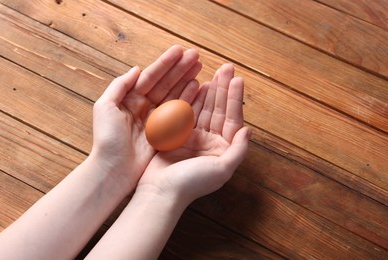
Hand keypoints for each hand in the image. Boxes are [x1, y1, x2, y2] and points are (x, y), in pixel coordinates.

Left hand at [90, 45, 201, 190]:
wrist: (113, 169)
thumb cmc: (107, 139)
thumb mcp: (105, 107)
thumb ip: (120, 85)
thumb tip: (137, 68)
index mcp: (130, 98)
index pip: (151, 76)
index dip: (165, 63)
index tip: (180, 50)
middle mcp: (144, 106)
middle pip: (165, 82)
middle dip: (180, 68)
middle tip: (196, 55)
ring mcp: (156, 119)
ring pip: (174, 94)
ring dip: (187, 80)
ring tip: (200, 67)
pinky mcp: (165, 132)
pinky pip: (179, 112)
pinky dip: (188, 99)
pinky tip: (198, 88)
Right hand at [136, 63, 250, 205]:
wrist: (160, 191)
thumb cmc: (191, 183)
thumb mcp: (221, 170)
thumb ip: (238, 150)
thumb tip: (249, 130)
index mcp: (223, 149)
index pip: (232, 119)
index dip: (235, 99)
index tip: (237, 79)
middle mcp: (211, 142)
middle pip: (219, 110)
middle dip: (223, 89)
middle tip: (227, 67)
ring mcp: (194, 137)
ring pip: (205, 109)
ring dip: (210, 91)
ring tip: (215, 72)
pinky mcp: (177, 135)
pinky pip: (187, 113)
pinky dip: (192, 99)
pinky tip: (197, 85)